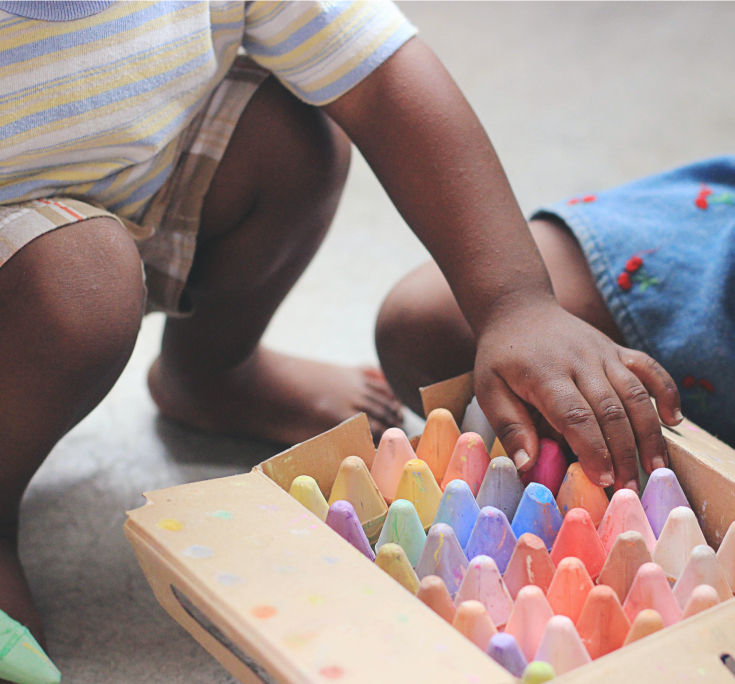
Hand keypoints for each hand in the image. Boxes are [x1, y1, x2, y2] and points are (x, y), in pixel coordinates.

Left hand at [474, 298, 681, 490]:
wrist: (518, 310)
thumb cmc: (501, 357)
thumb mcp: (489, 389)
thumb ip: (510, 426)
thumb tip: (528, 464)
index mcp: (545, 373)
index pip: (575, 416)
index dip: (593, 449)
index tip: (602, 480)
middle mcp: (579, 361)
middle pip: (610, 409)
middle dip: (623, 452)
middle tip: (628, 488)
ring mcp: (602, 352)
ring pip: (634, 393)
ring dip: (648, 432)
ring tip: (655, 467)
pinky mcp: (616, 349)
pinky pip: (649, 368)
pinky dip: (666, 391)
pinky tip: (673, 419)